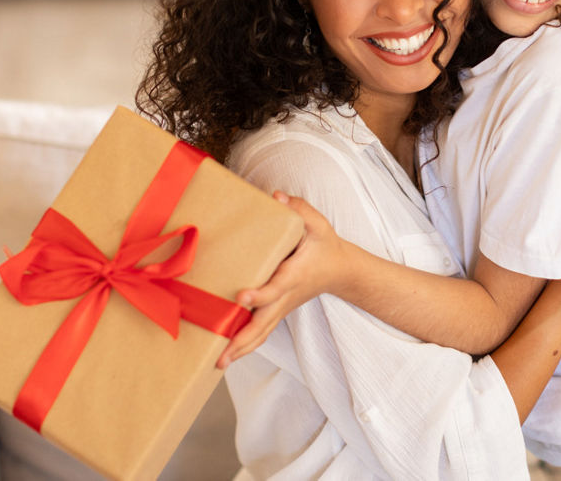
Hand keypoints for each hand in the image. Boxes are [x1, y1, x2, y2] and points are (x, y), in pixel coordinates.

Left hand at [216, 192, 346, 368]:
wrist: (341, 271)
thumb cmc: (326, 247)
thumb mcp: (318, 224)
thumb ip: (299, 209)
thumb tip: (276, 196)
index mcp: (294, 276)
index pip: (276, 288)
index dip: (260, 294)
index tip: (241, 297)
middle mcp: (286, 297)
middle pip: (263, 325)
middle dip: (242, 341)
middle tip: (221, 356)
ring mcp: (281, 307)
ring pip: (261, 333)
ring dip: (241, 349)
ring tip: (219, 363)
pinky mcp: (277, 311)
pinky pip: (261, 332)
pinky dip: (245, 345)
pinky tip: (226, 354)